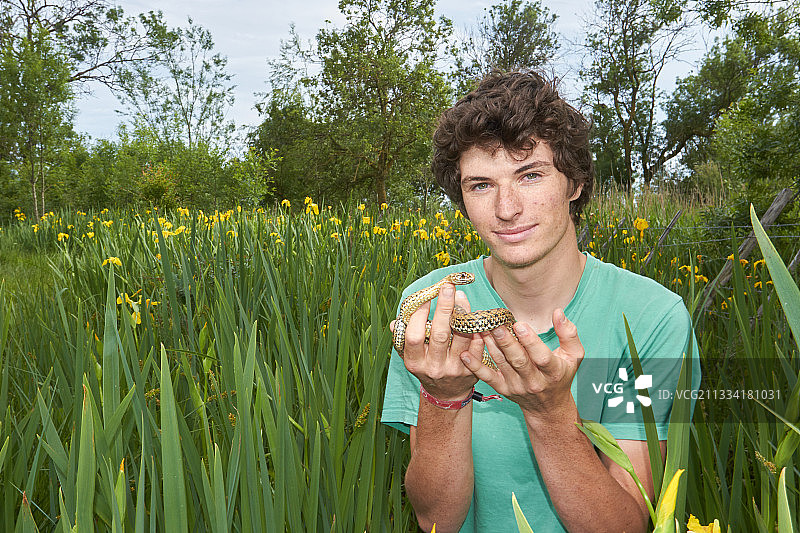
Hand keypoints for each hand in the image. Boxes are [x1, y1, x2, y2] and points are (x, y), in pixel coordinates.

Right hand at [390, 283, 484, 400]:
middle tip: (447, 288)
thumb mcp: (412, 355)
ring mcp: (453, 369)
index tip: (425, 296)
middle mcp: (433, 367)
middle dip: (444, 308)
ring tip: (461, 297)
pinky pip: (477, 346)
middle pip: (439, 334)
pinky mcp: (471, 371)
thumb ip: (405, 338)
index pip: (414, 335)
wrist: (446, 393)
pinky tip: (474, 316)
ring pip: (461, 338)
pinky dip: (477, 330)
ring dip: (463, 314)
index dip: (419, 315)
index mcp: (414, 361)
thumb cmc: (426, 365)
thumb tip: (396, 322)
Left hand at [460, 308, 583, 423]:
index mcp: (553, 372)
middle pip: (519, 361)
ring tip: (481, 328)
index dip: (531, 342)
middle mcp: (534, 381)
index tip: (520, 324)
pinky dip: (475, 366)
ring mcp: (517, 386)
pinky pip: (487, 377)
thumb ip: (568, 333)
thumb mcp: (573, 356)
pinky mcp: (503, 389)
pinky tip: (465, 354)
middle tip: (496, 325)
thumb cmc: (561, 374)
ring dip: (489, 345)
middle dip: (507, 342)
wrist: (548, 406)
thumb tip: (558, 312)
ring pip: (501, 364)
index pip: (542, 357)